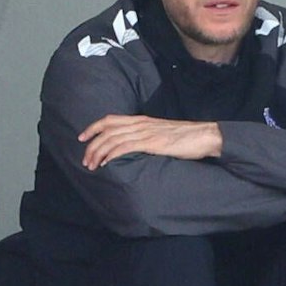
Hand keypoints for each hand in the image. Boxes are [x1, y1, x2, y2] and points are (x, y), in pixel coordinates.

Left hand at [79, 115, 221, 169]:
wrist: (204, 136)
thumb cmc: (186, 138)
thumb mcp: (162, 134)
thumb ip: (147, 137)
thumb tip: (135, 147)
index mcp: (142, 120)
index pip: (110, 120)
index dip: (93, 127)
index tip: (82, 138)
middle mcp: (140, 124)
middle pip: (107, 130)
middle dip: (92, 144)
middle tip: (85, 159)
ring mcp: (145, 132)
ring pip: (112, 139)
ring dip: (98, 152)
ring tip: (92, 165)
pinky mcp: (151, 142)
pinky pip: (125, 147)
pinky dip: (112, 154)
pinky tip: (106, 163)